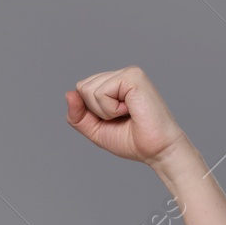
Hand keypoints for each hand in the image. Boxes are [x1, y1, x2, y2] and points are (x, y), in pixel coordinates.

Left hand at [65, 66, 188, 164]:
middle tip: (121, 118)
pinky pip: (101, 92)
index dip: (89, 112)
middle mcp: (122, 74)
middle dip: (95, 111)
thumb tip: (69, 93)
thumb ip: (77, 114)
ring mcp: (128, 73)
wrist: (156, 151)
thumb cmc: (132, 140)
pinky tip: (130, 110)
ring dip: (104, 111)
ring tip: (127, 114)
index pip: (81, 90)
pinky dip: (111, 109)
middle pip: (82, 87)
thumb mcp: (95, 130)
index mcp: (114, 83)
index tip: (113, 120)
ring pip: (88, 89)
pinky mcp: (133, 76)